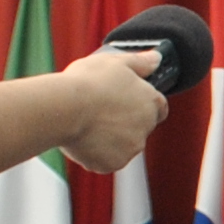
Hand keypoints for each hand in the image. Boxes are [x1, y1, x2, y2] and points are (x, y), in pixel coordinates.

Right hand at [61, 45, 168, 172]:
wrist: (64, 108)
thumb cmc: (88, 82)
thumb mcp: (116, 61)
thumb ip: (140, 62)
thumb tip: (157, 59)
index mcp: (150, 103)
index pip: (158, 107)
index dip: (142, 104)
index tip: (125, 101)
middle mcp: (145, 129)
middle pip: (139, 127)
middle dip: (124, 121)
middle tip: (100, 110)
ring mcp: (129, 149)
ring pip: (122, 145)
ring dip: (110, 138)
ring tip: (87, 123)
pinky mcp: (110, 164)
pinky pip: (105, 159)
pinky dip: (96, 152)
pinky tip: (82, 138)